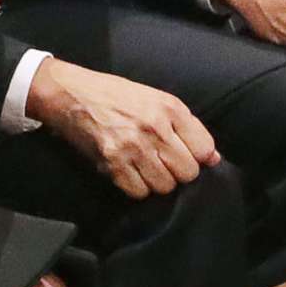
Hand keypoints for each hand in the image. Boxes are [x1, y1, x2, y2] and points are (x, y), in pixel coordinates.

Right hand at [23, 59, 219, 198]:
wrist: (72, 94)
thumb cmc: (117, 95)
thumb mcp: (156, 99)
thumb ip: (187, 126)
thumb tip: (213, 158)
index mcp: (169, 108)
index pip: (204, 149)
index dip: (198, 157)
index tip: (186, 154)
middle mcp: (154, 127)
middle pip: (187, 172)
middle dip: (178, 172)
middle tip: (164, 162)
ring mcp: (133, 147)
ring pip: (165, 186)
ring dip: (158, 181)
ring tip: (146, 167)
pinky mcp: (112, 164)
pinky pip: (139, 192)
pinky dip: (137, 187)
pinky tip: (130, 172)